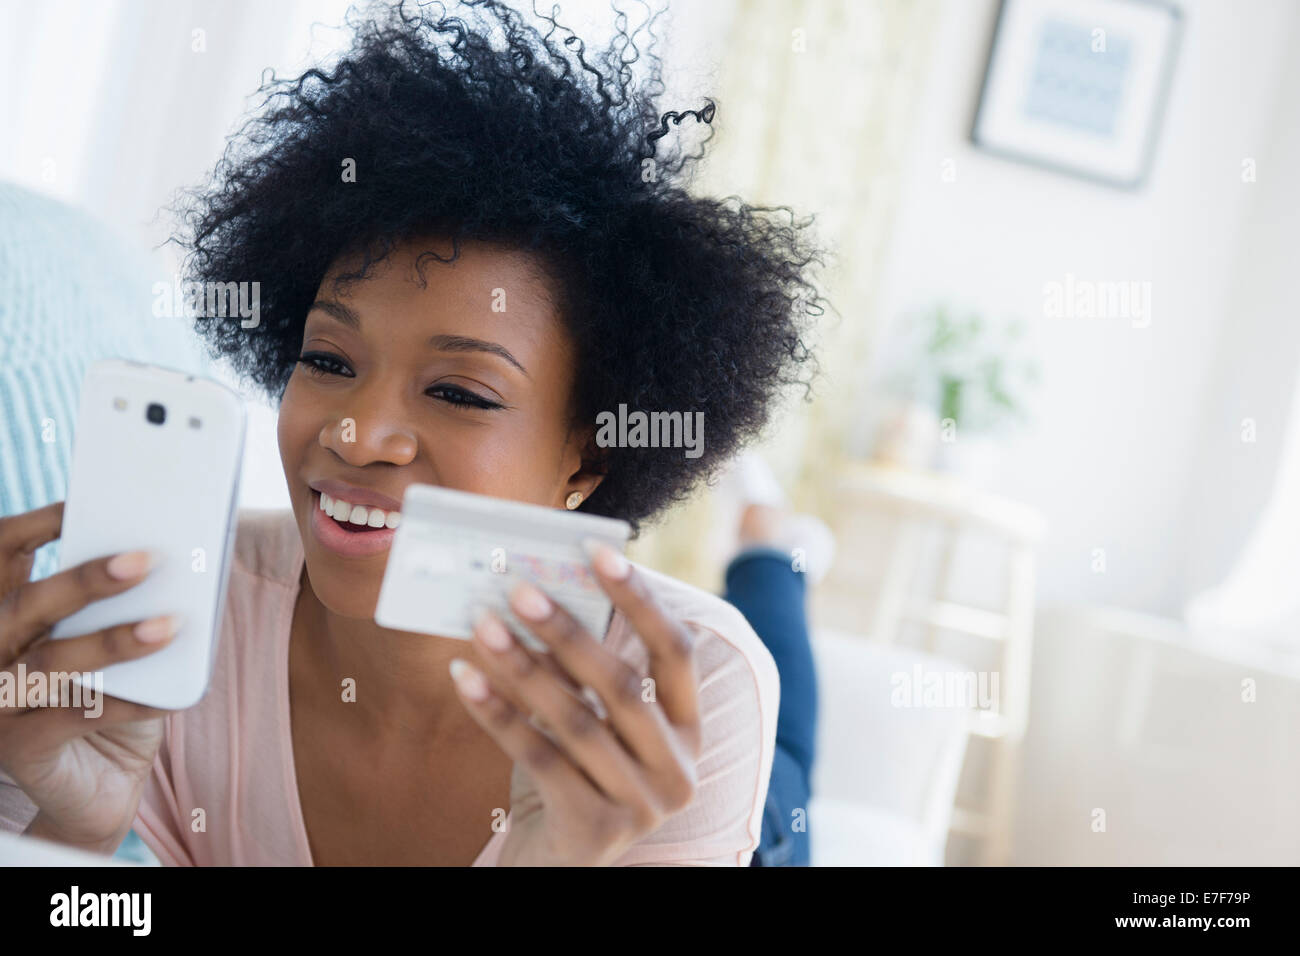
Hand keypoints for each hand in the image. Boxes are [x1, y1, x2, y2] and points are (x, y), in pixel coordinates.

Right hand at [0, 502, 174, 853]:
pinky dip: (127, 702)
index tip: (81, 506)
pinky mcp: (18, 748)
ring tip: (169, 625)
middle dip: (84, 580)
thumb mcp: (111, 640)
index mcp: (5, 613)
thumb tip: (169, 558)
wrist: (95, 785)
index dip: (32, 527)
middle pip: (24, 605)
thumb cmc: (110, 696)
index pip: (0, 557)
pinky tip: (167, 695)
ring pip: (48, 661)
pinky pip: (74, 717)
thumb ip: (120, 603)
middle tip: (144, 560)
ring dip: (113, 640)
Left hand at [450, 541, 701, 865]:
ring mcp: (642, 806)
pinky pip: (538, 759)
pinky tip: (465, 678)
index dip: (641, 599)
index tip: (597, 551)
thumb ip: (580, 671)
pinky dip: (497, 714)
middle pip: (623, 685)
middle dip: (568, 631)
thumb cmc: (573, 775)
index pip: (677, 652)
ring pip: (577, 721)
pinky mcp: (596, 831)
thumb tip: (537, 593)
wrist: (556, 866)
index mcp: (689, 729)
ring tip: (483, 624)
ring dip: (523, 666)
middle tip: (520, 587)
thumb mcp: (591, 722)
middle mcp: (679, 769)